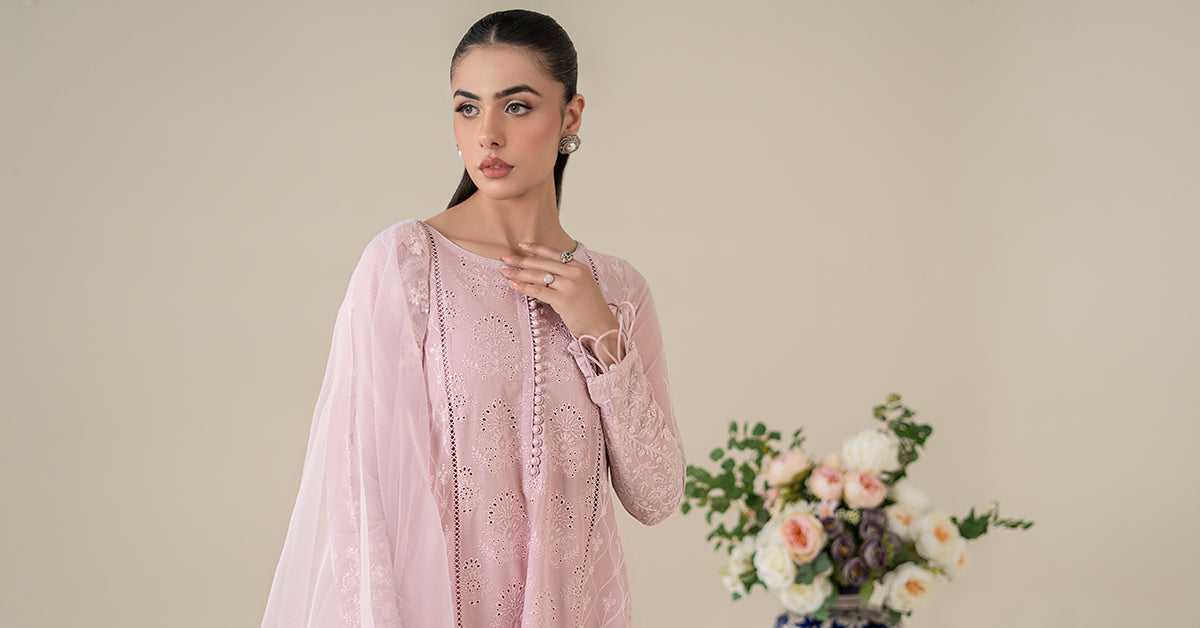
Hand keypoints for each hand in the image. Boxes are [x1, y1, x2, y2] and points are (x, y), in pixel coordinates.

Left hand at [500, 241, 621, 362]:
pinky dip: (523, 287)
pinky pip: (538, 291)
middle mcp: (575, 274)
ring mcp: (569, 286)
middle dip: (521, 260)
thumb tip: (546, 273)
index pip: (554, 253)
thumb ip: (568, 277)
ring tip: (505, 272)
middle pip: (543, 263)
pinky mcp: (563, 300)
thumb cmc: (591, 311)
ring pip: (538, 276)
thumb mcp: (584, 286)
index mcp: (580, 267)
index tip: (522, 245)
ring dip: (519, 273)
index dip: (536, 248)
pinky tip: (513, 284)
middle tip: (505, 258)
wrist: (603, 328)